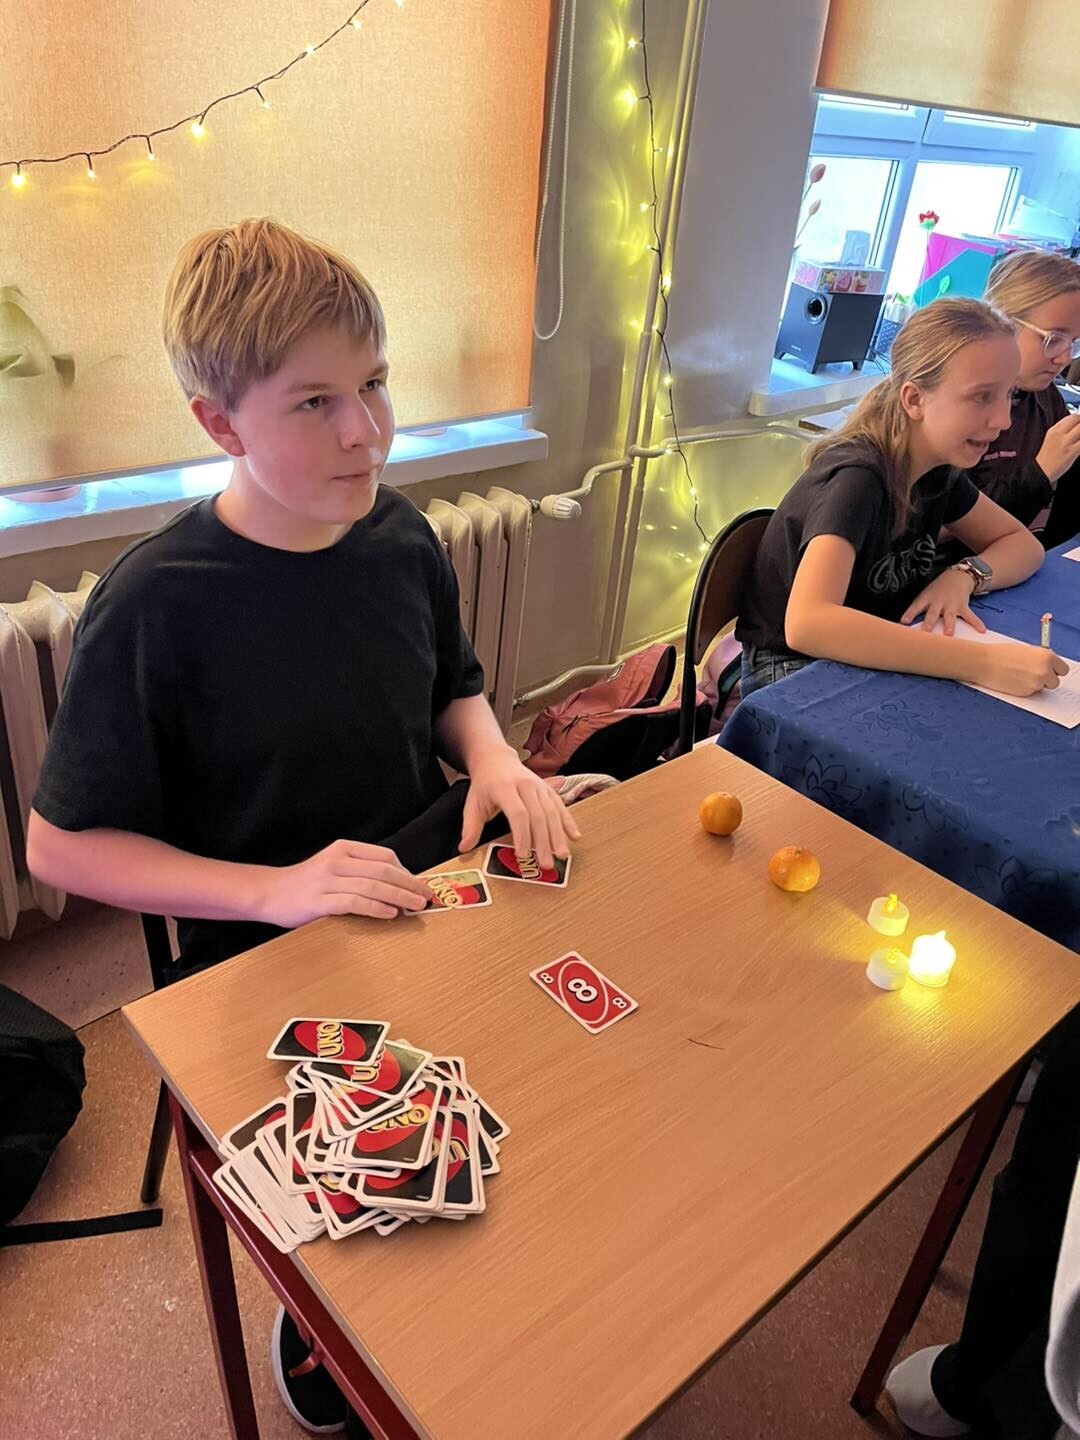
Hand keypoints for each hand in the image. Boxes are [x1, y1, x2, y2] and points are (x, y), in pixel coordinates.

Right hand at [256, 839, 430, 927]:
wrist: (270, 893)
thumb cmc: (308, 883)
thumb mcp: (335, 867)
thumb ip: (361, 871)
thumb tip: (399, 885)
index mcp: (344, 848)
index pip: (385, 857)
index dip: (407, 872)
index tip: (421, 885)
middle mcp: (337, 861)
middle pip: (384, 871)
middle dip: (410, 884)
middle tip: (427, 897)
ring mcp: (328, 880)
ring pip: (373, 886)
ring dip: (399, 897)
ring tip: (416, 906)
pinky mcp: (320, 900)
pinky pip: (355, 902)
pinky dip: (376, 908)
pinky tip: (390, 914)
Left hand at [459, 745, 580, 868]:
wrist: (496, 760)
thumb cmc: (484, 785)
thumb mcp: (472, 803)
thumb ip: (470, 827)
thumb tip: (464, 849)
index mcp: (504, 788)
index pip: (518, 813)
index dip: (522, 835)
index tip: (524, 855)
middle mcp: (525, 785)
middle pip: (538, 815)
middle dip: (544, 842)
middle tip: (546, 864)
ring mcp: (539, 786)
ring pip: (552, 811)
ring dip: (559, 835)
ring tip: (562, 855)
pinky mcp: (548, 788)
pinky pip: (560, 805)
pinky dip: (568, 821)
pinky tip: (574, 836)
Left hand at [901, 568, 985, 635]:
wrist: (957, 577)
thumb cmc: (937, 590)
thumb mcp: (926, 596)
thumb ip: (918, 610)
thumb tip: (905, 626)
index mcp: (927, 599)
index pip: (916, 606)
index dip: (909, 613)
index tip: (904, 622)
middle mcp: (938, 602)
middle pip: (933, 613)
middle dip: (929, 623)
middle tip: (925, 632)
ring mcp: (951, 604)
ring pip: (950, 616)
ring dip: (949, 625)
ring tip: (948, 634)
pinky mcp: (963, 606)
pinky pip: (970, 616)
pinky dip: (976, 623)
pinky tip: (981, 630)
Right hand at [976, 642, 1068, 697]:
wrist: (983, 662)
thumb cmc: (1001, 654)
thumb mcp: (1026, 650)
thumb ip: (1040, 658)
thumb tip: (1046, 666)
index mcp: (1046, 657)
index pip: (1063, 669)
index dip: (1054, 670)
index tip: (1048, 669)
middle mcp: (1044, 671)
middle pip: (1055, 682)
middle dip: (1046, 679)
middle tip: (1033, 674)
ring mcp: (1035, 684)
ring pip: (1042, 688)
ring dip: (1035, 684)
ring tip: (1019, 676)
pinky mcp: (1025, 693)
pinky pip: (1030, 692)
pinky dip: (1024, 688)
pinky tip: (1013, 680)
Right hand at [1035, 412, 1079, 484]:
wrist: (1040, 472)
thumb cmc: (1047, 459)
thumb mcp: (1051, 439)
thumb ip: (1063, 431)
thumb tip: (1076, 427)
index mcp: (1054, 430)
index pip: (1071, 416)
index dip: (1079, 419)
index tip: (1079, 424)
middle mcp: (1059, 434)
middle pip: (1077, 419)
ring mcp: (1065, 442)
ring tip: (1079, 440)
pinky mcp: (1071, 452)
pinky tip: (1079, 448)